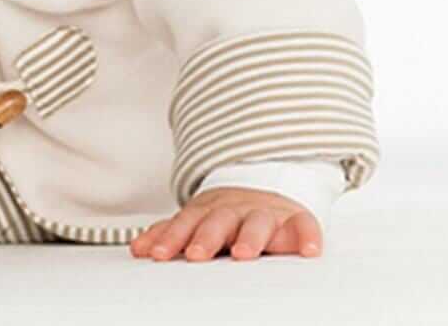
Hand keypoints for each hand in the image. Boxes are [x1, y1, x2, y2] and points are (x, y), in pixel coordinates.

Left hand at [129, 187, 323, 261]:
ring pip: (258, 222)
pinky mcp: (296, 220)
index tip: (159, 254)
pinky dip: (307, 236)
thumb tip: (138, 249)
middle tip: (196, 255)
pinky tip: (308, 250)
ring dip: (250, 237)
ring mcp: (266, 213)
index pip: (185, 224)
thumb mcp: (196, 221)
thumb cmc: (225, 216)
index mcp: (207, 211)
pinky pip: (304, 225)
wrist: (263, 192)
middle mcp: (235, 210)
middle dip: (206, 238)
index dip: (171, 238)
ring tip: (243, 254)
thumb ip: (169, 234)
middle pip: (219, 221)